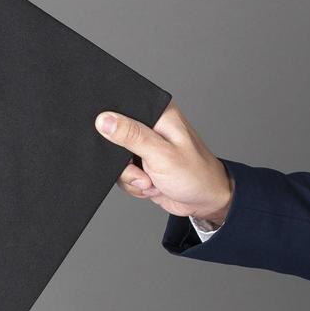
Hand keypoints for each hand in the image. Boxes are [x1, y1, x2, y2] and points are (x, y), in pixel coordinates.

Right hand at [96, 100, 233, 224]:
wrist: (204, 202)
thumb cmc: (195, 174)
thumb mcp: (161, 154)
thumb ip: (132, 135)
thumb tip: (104, 120)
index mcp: (158, 114)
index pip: (124, 109)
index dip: (115, 126)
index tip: (122, 148)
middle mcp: (151, 127)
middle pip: (116, 137)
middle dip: (124, 163)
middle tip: (142, 172)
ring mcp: (145, 147)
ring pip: (117, 160)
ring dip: (131, 177)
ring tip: (151, 181)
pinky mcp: (142, 164)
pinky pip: (123, 174)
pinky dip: (134, 185)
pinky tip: (151, 186)